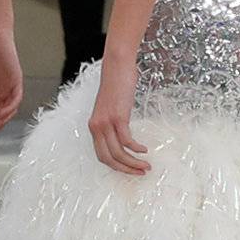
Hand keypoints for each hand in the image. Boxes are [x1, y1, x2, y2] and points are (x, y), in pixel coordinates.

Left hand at [89, 54, 148, 173]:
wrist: (116, 66)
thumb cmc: (116, 85)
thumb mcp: (110, 108)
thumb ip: (112, 122)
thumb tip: (122, 135)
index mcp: (94, 127)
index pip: (101, 155)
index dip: (116, 166)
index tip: (130, 169)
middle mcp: (96, 127)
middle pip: (108, 158)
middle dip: (125, 169)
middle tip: (139, 172)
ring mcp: (106, 122)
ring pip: (118, 153)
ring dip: (133, 162)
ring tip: (146, 165)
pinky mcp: (118, 117)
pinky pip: (126, 140)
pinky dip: (136, 148)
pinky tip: (144, 149)